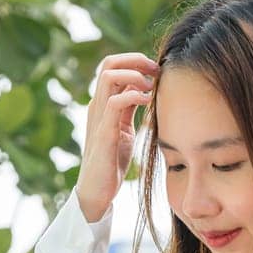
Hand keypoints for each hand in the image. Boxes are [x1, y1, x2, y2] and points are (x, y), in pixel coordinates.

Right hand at [74, 52, 158, 222]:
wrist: (96, 192)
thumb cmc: (111, 162)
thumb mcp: (123, 128)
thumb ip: (129, 108)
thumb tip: (145, 88)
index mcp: (102, 103)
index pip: (113, 66)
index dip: (135, 61)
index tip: (156, 70)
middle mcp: (97, 106)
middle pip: (109, 63)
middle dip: (135, 60)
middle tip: (156, 71)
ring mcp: (98, 118)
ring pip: (109, 76)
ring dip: (135, 74)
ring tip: (151, 86)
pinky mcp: (104, 133)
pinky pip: (116, 102)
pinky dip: (134, 95)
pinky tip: (148, 102)